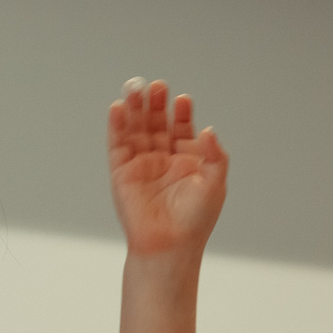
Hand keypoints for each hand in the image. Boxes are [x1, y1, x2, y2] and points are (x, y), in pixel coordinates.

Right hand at [108, 77, 226, 258]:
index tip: (182, 100)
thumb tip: (209, 130)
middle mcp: (163, 159)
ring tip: (135, 87)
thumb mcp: (215, 184)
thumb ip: (215, 155)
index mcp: (187, 161)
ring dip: (135, 108)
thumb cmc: (195, 221)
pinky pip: (118, 144)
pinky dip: (117, 126)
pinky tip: (118, 108)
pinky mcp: (122, 172)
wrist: (169, 246)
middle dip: (156, 104)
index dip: (182, 113)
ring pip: (136, 129)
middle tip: (157, 86)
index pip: (182, 128)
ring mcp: (141, 164)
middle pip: (157, 123)